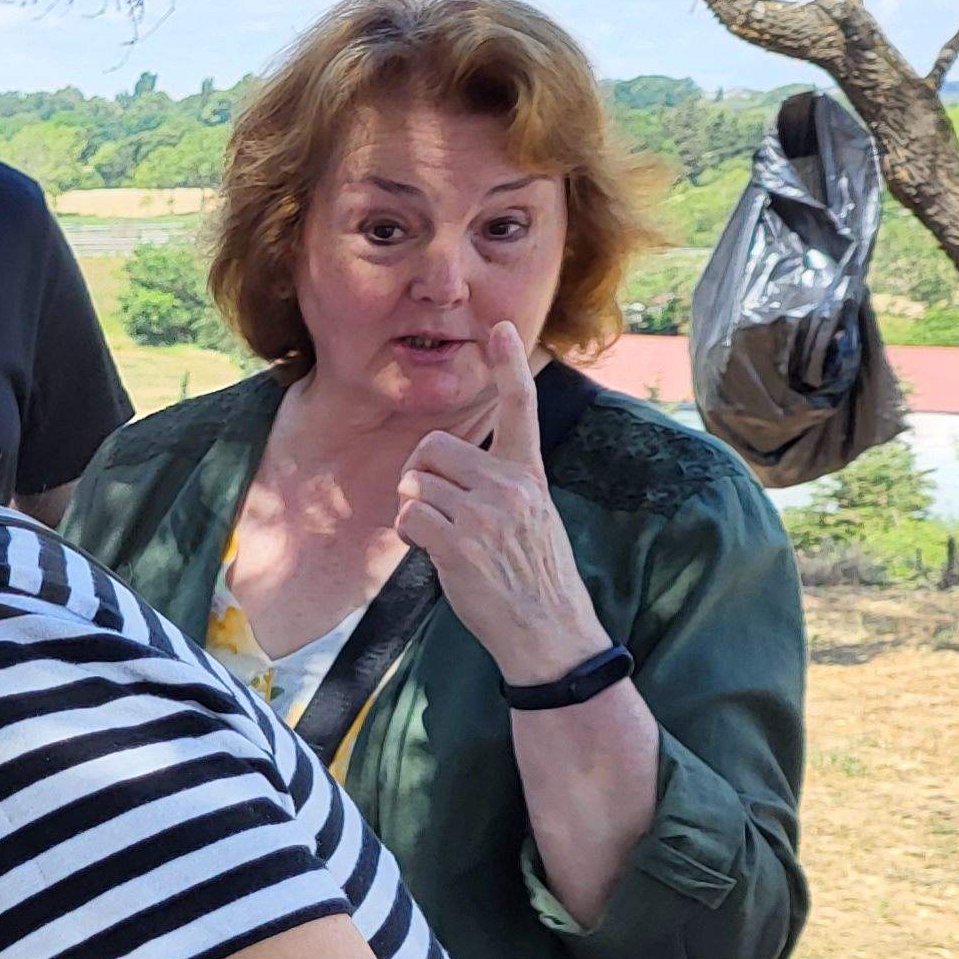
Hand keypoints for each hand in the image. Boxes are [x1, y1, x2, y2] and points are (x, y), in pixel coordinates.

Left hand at [395, 322, 614, 685]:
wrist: (550, 631)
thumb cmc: (534, 576)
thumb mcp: (532, 517)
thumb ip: (501, 485)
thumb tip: (444, 473)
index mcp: (530, 474)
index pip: (520, 409)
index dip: (508, 367)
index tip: (499, 326)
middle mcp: (510, 486)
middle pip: (433, 449)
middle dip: (421, 475)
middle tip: (435, 507)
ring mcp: (484, 514)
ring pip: (415, 485)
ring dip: (416, 511)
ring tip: (446, 539)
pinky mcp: (459, 544)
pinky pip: (408, 519)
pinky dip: (411, 536)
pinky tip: (437, 555)